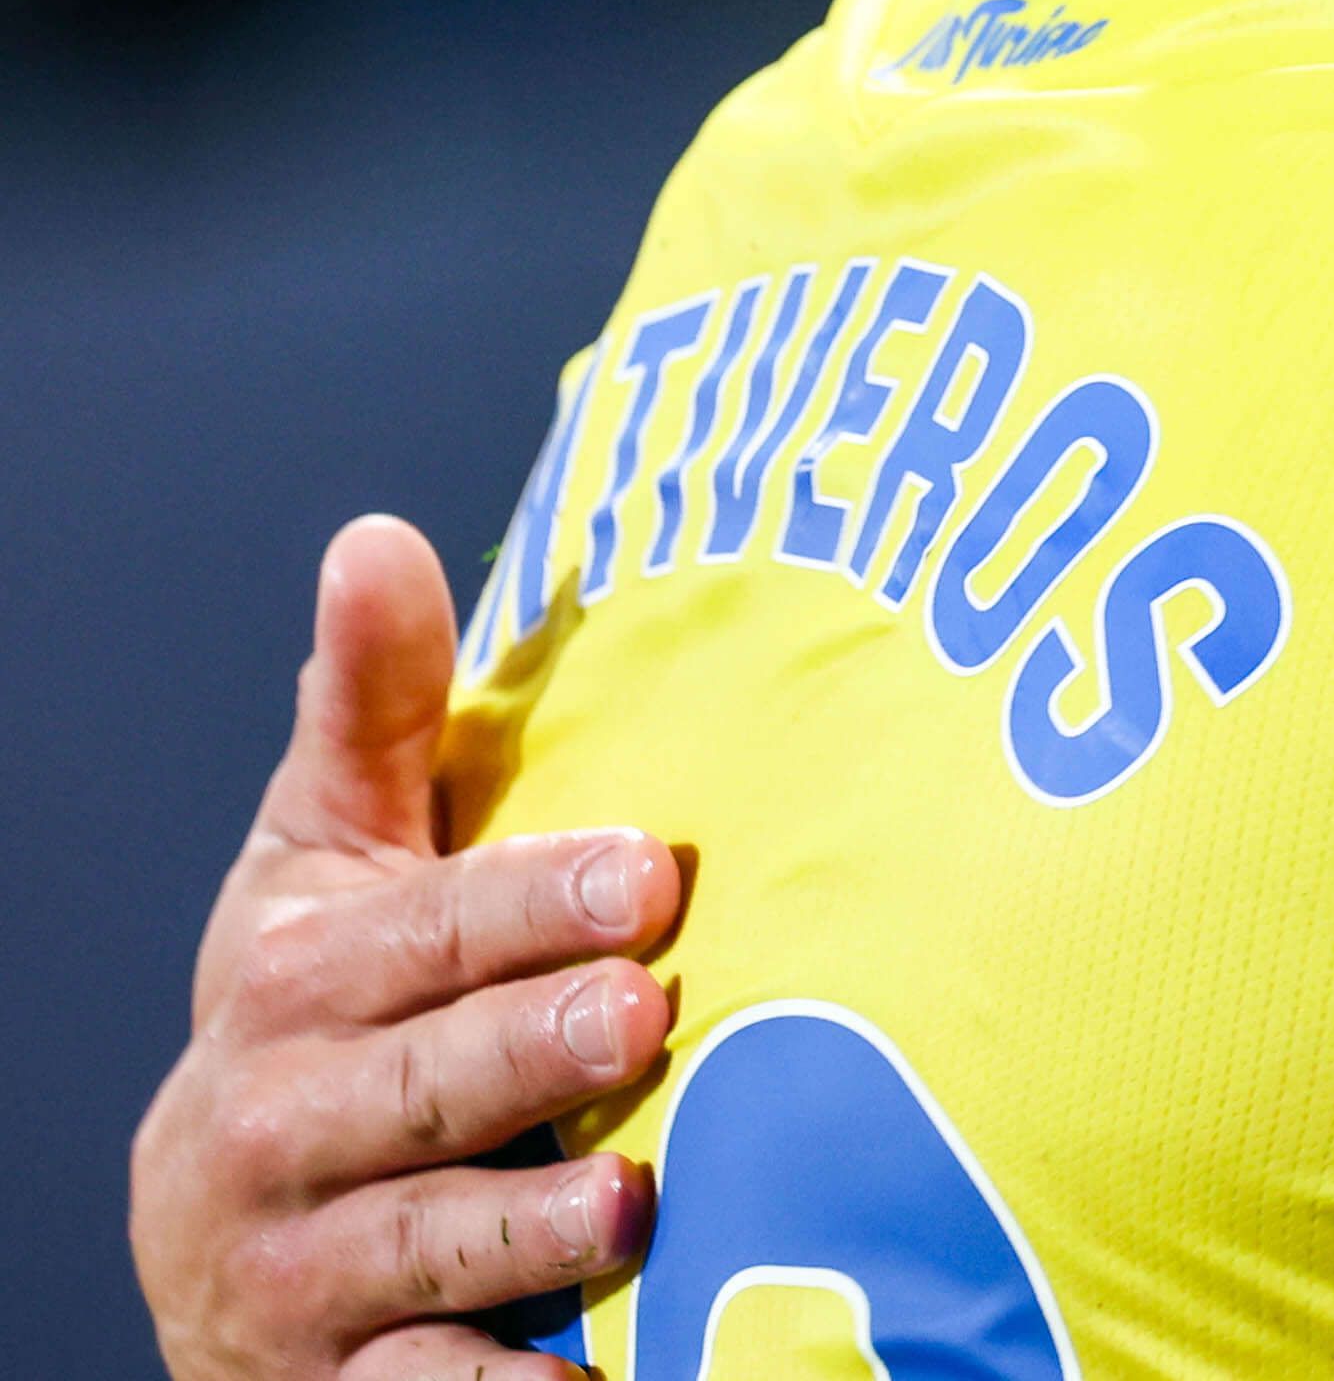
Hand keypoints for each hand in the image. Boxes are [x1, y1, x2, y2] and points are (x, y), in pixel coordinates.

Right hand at [132, 517, 682, 1379]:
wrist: (221, 1246)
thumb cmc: (320, 1016)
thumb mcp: (326, 859)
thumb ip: (373, 709)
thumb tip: (381, 535)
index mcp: (295, 984)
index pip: (422, 936)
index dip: (528, 903)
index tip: (643, 877)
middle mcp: (281, 1127)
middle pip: (422, 1087)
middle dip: (530, 1054)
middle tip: (642, 1012)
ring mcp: (310, 1269)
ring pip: (423, 1246)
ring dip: (526, 1232)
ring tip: (633, 1202)